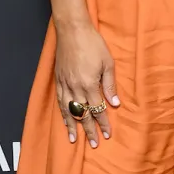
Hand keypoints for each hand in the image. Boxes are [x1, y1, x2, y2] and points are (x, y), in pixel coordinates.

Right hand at [54, 20, 119, 147]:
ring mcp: (64, 84)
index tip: (107, 135)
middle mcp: (75, 87)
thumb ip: (110, 85)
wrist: (72, 30)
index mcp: (89, 84)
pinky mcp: (58, 79)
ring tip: (74, 139)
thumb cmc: (93, 43)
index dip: (103, 123)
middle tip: (93, 144)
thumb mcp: (107, 63)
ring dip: (72, 126)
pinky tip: (65, 120)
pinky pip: (60, 101)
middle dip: (89, 130)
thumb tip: (114, 104)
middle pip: (82, 114)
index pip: (97, 109)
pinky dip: (62, 113)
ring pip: (68, 110)